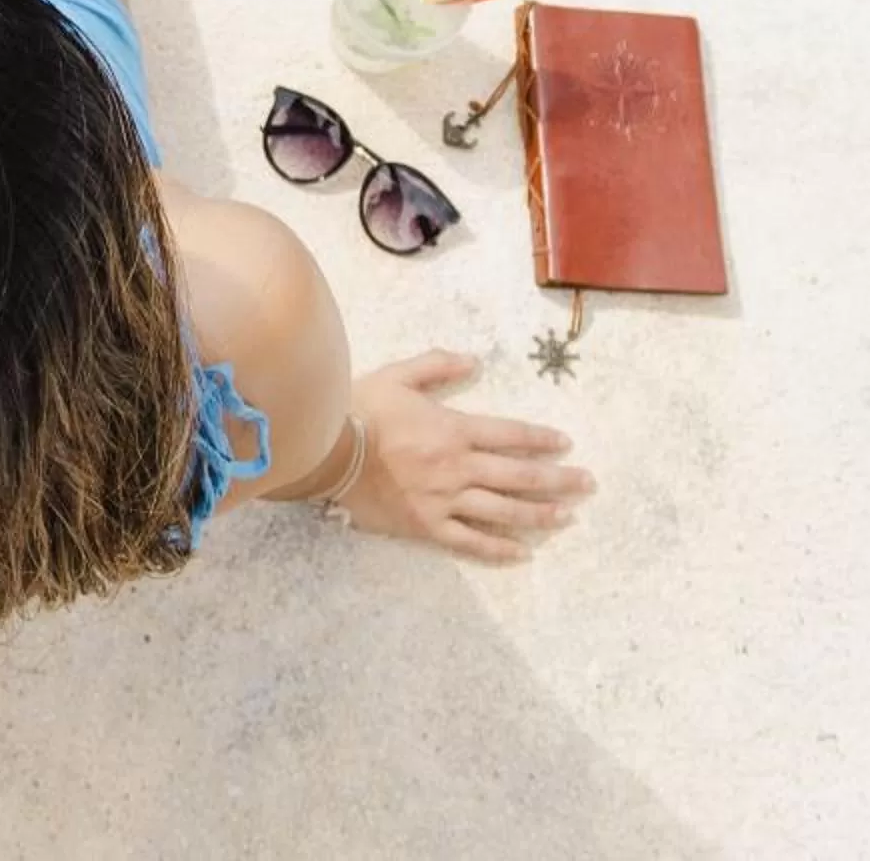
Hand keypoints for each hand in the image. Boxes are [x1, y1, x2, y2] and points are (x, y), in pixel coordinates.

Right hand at [338, 349, 595, 562]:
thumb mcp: (397, 375)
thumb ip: (437, 365)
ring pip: (503, 511)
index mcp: (453, 429)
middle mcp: (457, 467)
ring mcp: (445, 501)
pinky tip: (521, 554)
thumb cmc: (360, 410)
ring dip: (539, 514)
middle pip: (518, 476)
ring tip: (567, 518)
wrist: (326, 453)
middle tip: (588, 483)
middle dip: (558, 479)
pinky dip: (498, 549)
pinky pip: (471, 541)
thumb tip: (475, 361)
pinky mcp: (428, 526)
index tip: (566, 443)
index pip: (509, 434)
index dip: (540, 438)